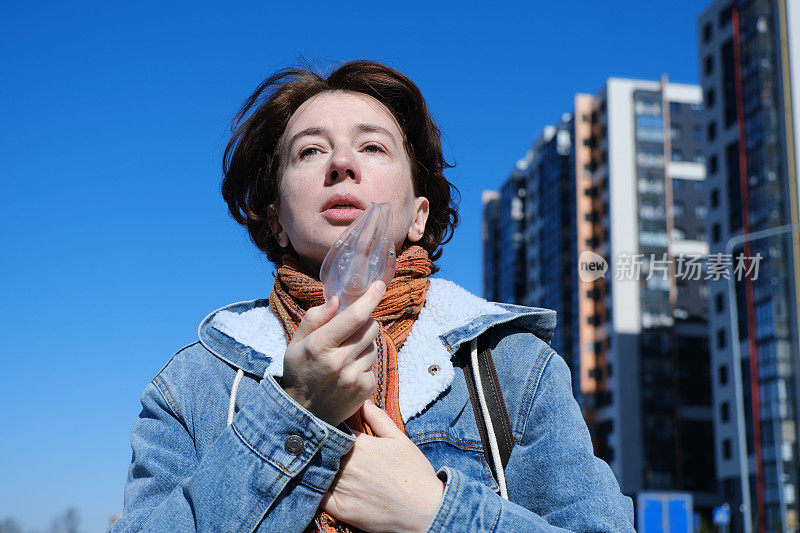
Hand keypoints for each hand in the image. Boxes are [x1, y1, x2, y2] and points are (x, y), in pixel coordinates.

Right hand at [281, 280, 384, 426]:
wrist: (304, 414)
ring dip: (364, 345)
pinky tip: (348, 372)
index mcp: (320, 345)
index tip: (380, 285)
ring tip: (346, 355)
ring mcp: (353, 377)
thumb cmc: (300, 372)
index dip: (371, 298)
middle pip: (371, 328)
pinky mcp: (364, 389)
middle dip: (366, 322)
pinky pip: (373, 365)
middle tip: (352, 328)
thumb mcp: (296, 343)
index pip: (355, 316)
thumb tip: (336, 300)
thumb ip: (314, 319)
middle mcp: (339, 361)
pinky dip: (364, 364)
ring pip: (373, 346)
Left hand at [320, 399, 444, 532]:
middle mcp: (348, 465)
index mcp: (360, 445)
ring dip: (317, 467)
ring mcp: (344, 487)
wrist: (425, 510)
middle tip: (317, 449)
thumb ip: (378, 419)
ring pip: (319, 472)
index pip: (333, 432)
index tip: (329, 433)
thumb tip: (363, 401)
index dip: (331, 432)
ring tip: (318, 465)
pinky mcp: (341, 509)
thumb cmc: (415, 472)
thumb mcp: (400, 439)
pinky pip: (319, 496)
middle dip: (322, 448)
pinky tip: (321, 485)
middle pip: (323, 451)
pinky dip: (317, 489)